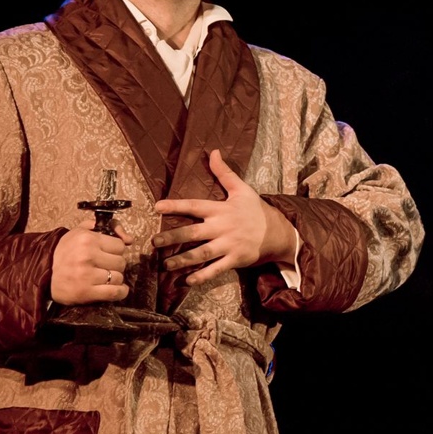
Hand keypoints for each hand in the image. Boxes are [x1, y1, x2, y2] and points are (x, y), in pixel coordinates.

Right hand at [51, 218, 132, 304]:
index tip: (108, 254)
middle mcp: (88, 255)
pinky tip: (118, 290)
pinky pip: (115, 292)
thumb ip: (105, 227)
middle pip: (121, 262)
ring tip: (105, 278)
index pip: (119, 245)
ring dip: (115, 279)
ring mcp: (86, 275)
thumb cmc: (65, 251)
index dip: (115, 251)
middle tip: (105, 267)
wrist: (42, 272)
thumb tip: (129, 239)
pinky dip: (120, 292)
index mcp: (87, 239)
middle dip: (115, 265)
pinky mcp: (86, 292)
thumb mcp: (80, 232)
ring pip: (119, 277)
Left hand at [152, 150, 295, 284]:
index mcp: (222, 209)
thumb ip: (224, 173)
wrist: (278, 232)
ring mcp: (229, 245)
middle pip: (193, 233)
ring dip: (182, 260)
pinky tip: (188, 281)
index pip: (195, 205)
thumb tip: (213, 152)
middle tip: (154, 242)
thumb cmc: (256, 210)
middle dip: (172, 237)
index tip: (157, 206)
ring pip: (202, 254)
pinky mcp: (235, 259)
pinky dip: (202, 276)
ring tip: (166, 264)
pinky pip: (216, 269)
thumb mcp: (242, 189)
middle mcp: (223, 227)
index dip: (176, 206)